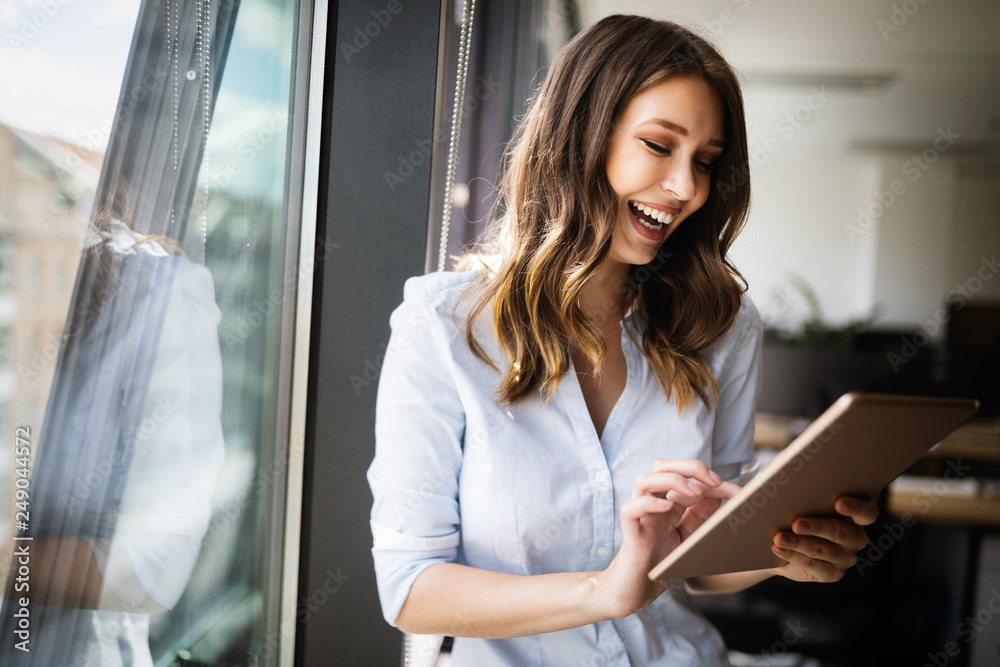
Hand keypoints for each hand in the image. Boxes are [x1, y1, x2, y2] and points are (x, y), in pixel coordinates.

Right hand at [595, 459, 737, 617]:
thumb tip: (719, 496)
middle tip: (715, 482)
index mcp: (666, 505)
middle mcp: (652, 506)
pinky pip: (630, 510)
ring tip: (695, 492)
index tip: (738, 491)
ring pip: (644, 481)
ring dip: (672, 480)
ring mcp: (640, 519)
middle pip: (662, 467)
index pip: (686, 478)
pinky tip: (666, 508)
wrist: (633, 593)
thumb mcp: (686, 538)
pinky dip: (648, 504)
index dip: (711, 480)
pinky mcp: (630, 536)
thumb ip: (698, 517)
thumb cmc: (656, 565)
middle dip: (690, 467)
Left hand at [769, 496, 877, 582]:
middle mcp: (855, 538)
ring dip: (798, 543)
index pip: (867, 512)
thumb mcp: (803, 500)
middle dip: (817, 526)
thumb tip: (788, 475)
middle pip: (841, 532)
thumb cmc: (798, 513)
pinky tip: (778, 549)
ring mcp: (845, 558)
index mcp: (856, 516)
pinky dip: (792, 555)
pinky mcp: (831, 574)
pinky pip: (812, 565)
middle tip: (796, 523)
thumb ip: (806, 490)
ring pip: (822, 549)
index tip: (839, 502)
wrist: (785, 544)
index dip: (857, 507)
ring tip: (779, 537)